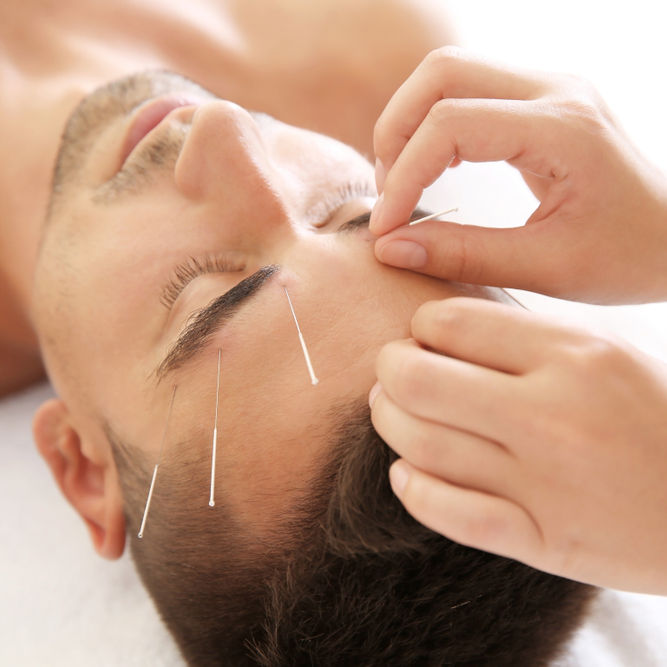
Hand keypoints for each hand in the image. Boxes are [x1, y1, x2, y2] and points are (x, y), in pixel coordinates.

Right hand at [370, 47, 666, 303]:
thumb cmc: (629, 256)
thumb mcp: (547, 268)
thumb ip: (464, 255)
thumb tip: (389, 247)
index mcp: (563, 129)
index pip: (451, 124)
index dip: (403, 176)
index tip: (386, 228)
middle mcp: (555, 90)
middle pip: (441, 73)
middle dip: (396, 131)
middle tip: (389, 194)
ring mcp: (549, 87)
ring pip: (448, 74)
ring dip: (411, 125)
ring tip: (404, 184)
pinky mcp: (540, 100)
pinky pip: (467, 91)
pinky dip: (434, 127)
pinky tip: (433, 171)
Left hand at [370, 297, 666, 592]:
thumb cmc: (653, 414)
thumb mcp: (605, 353)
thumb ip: (525, 339)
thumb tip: (438, 329)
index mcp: (572, 355)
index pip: (453, 322)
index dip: (419, 325)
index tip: (420, 337)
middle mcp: (553, 415)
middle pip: (419, 380)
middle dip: (388, 370)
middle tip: (390, 372)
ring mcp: (545, 483)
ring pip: (422, 444)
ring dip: (390, 423)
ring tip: (392, 413)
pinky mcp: (544, 540)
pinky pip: (447, 512)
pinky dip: (412, 488)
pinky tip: (405, 472)